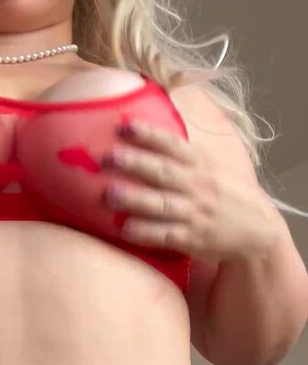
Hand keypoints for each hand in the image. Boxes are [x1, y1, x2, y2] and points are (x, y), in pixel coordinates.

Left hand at [101, 118, 280, 264]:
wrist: (257, 230)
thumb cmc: (226, 195)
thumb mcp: (212, 167)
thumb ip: (183, 155)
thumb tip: (147, 135)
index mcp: (201, 164)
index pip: (172, 145)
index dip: (149, 135)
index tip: (124, 126)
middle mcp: (197, 186)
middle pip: (162, 172)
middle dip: (135, 164)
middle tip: (107, 157)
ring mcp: (194, 213)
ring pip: (161, 204)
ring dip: (134, 199)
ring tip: (108, 195)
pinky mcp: (192, 238)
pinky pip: (166, 235)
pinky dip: (146, 232)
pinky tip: (125, 229)